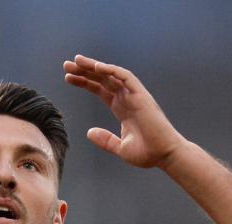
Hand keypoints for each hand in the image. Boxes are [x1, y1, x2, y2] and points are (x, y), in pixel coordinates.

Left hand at [63, 54, 185, 168]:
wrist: (165, 155)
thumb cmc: (147, 153)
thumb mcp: (120, 148)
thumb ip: (105, 140)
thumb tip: (89, 132)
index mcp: (122, 108)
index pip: (100, 90)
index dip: (85, 82)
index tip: (68, 77)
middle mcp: (127, 98)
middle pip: (103, 79)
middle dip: (84, 71)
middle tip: (66, 64)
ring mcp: (134, 95)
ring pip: (111, 74)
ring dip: (94, 66)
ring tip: (76, 60)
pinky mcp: (141, 95)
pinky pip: (125, 77)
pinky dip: (111, 70)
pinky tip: (96, 67)